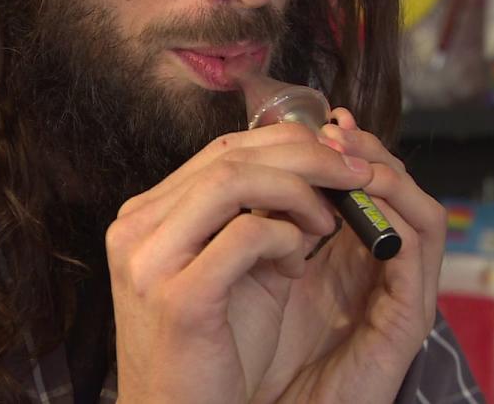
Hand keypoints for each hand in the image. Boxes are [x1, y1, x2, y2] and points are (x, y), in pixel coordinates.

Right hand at [106, 123, 374, 403]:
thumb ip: (267, 221)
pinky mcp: (178, 298)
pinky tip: (298, 263)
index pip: (222, 150)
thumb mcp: (243, 272)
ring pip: (233, 181)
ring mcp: (150, 260)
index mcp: (149, 216)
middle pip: (229, 155)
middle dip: (305, 157)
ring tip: (330, 219)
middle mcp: (138, 228)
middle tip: (355, 174)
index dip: (287, 143)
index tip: (338, 156)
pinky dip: (286, 238)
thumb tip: (321, 177)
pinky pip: (245, 236)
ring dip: (299, 190)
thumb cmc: (214, 351)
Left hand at [252, 108, 446, 403]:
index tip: (321, 123)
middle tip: (335, 131)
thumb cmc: (258, 357)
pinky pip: (417, 253)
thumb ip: (270, 228)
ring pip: (421, 214)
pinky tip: (357, 199)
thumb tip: (253, 166)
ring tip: (347, 154)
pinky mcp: (406, 321)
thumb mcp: (261, 276)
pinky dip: (394, 215)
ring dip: (386, 176)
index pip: (368, 190)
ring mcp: (400, 296)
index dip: (351, 152)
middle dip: (368, 154)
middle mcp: (381, 273)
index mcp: (349, 260)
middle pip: (399, 194)